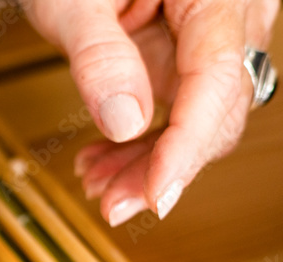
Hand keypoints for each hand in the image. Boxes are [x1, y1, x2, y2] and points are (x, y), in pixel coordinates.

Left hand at [25, 0, 277, 224]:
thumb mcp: (70, 0)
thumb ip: (98, 55)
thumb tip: (125, 121)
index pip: (216, 79)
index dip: (187, 146)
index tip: (158, 195)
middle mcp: (228, 9)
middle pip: (215, 108)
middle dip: (162, 166)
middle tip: (112, 204)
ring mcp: (209, 34)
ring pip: (199, 117)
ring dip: (149, 163)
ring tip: (97, 184)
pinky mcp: (185, 51)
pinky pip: (178, 107)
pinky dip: (141, 141)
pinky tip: (103, 161)